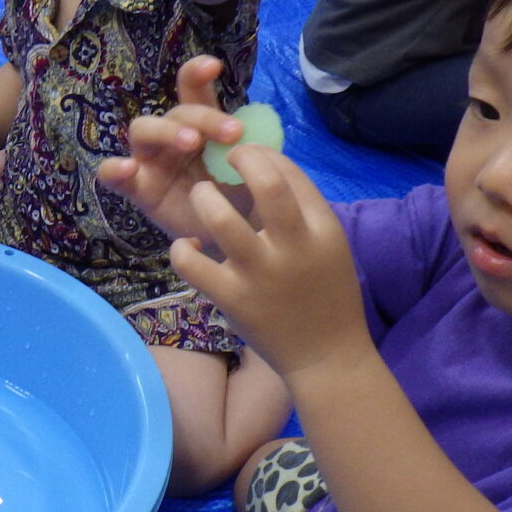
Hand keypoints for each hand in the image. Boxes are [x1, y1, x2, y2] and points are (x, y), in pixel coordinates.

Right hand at [96, 54, 245, 240]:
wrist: (231, 240)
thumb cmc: (240, 198)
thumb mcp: (252, 171)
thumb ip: (255, 150)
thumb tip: (259, 137)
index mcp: (200, 125)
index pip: (192, 90)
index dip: (197, 73)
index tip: (215, 66)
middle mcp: (172, 136)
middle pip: (176, 112)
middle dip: (203, 117)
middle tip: (233, 134)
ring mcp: (150, 161)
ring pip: (143, 130)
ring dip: (167, 131)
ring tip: (191, 143)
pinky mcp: (138, 188)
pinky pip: (112, 175)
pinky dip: (114, 169)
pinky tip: (128, 169)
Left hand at [168, 144, 370, 378]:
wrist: (327, 358)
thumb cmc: (326, 296)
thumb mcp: (329, 247)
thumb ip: (303, 212)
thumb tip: (266, 170)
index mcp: (323, 230)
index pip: (291, 173)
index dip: (263, 154)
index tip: (246, 154)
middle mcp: (294, 247)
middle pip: (266, 184)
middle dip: (241, 160)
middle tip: (224, 159)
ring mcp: (260, 273)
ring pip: (219, 219)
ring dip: (204, 198)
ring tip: (200, 196)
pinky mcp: (232, 298)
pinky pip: (191, 262)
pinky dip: (182, 249)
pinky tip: (188, 247)